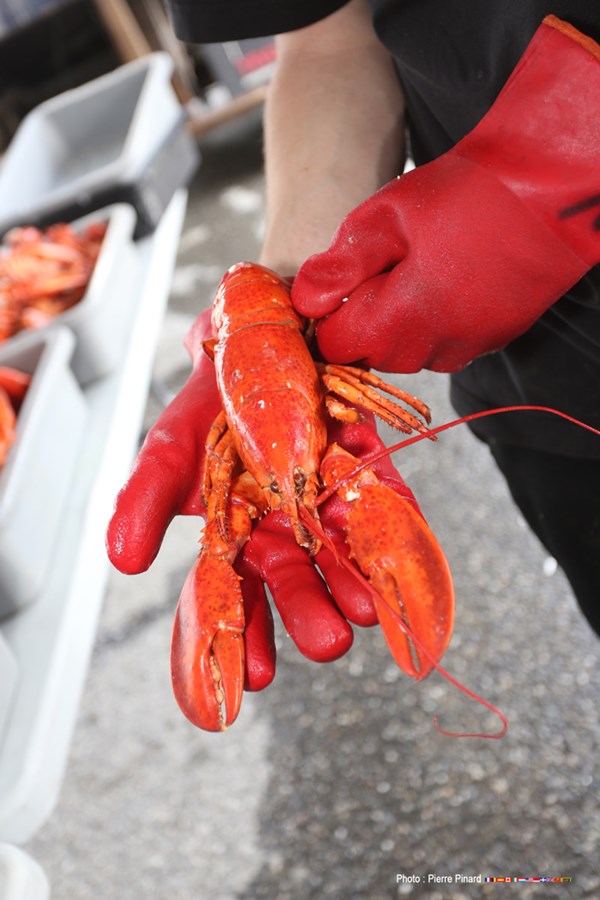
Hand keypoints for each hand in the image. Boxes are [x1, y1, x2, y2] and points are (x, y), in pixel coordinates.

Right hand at [107, 310, 419, 688]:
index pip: (238, 599)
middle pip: (298, 581)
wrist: (256, 344)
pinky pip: (386, 504)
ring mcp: (329, 501)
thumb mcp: (170, 451)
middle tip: (327, 643)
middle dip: (310, 614)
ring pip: (345, 553)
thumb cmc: (208, 408)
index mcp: (236, 537)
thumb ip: (146, 500)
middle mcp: (286, 529)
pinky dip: (395, 530)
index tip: (254, 679)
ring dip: (357, 583)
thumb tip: (122, 561)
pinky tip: (402, 559)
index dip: (245, 637)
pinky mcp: (368, 470)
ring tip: (365, 612)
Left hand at [292, 16, 599, 372]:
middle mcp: (433, 349)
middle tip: (383, 261)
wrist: (549, 191)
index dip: (327, 315)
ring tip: (418, 263)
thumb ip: (340, 267)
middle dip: (364, 317)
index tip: (338, 281)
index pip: (336, 347)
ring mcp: (468, 348)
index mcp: (398, 323)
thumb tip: (305, 302)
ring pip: (410, 350)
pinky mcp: (494, 339)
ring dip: (399, 320)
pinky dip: (434, 319)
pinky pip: (446, 343)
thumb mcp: (384, 217)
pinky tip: (448, 275)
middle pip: (372, 353)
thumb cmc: (465, 194)